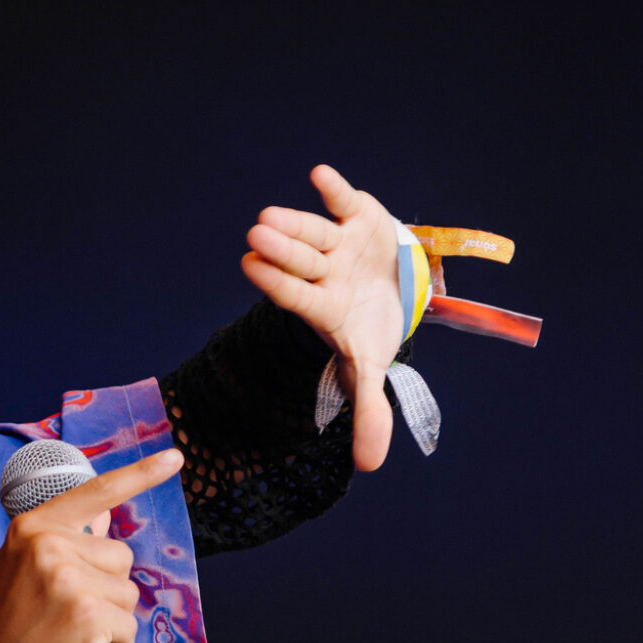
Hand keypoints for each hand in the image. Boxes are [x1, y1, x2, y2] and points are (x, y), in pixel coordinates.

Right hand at [0, 449, 182, 642]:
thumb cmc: (12, 628)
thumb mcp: (23, 568)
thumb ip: (61, 540)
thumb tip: (105, 516)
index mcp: (33, 527)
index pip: (97, 493)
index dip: (141, 474)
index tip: (175, 458)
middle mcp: (49, 544)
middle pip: (121, 557)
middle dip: (106, 589)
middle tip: (64, 614)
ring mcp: (68, 578)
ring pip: (127, 593)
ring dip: (110, 620)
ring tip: (70, 633)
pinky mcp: (87, 613)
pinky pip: (127, 627)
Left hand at [239, 163, 403, 471]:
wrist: (391, 289)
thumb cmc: (370, 326)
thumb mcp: (370, 365)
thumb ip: (368, 410)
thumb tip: (367, 466)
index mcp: (322, 307)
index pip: (294, 294)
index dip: (276, 282)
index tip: (250, 265)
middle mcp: (324, 272)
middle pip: (299, 260)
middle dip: (279, 249)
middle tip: (253, 234)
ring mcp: (338, 244)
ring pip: (313, 232)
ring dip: (295, 222)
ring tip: (269, 215)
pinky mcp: (357, 216)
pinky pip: (342, 200)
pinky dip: (332, 188)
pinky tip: (318, 175)